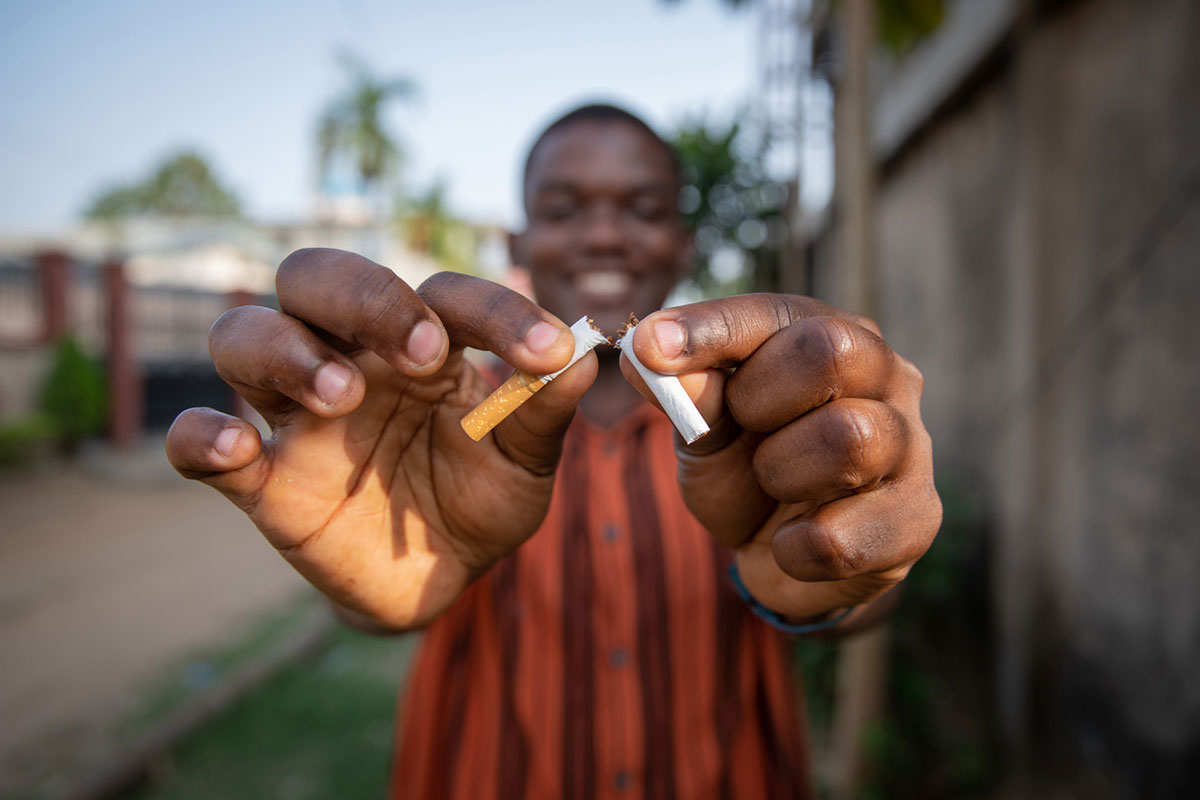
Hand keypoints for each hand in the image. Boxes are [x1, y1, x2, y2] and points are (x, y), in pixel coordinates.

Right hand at [166, 249, 594, 629]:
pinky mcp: (262, 479)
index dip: (493, 311)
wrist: (437, 577)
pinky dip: (202, 435)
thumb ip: (544, 413)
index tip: (545, 351)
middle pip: (314, 277)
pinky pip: (197, 443)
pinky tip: (239, 446)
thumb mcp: (523, 462)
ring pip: (243, 337)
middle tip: (422, 353)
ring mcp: (297, 415)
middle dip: (364, 297)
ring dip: (285, 350)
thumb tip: (584, 357)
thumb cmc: (479, 499)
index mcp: (419, 343)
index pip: (441, 294)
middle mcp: (350, 359)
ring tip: (342, 394)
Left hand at [622, 294, 940, 626]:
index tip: (648, 346)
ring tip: (774, 487)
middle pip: (831, 352)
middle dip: (760, 397)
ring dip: (781, 473)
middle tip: (744, 427)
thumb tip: (646, 352)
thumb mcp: (706, 433)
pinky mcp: (916, 519)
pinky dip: (794, 547)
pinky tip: (793, 542)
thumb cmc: (749, 474)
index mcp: (832, 335)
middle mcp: (886, 376)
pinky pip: (841, 536)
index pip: (776, 314)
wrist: (785, 559)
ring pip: (849, 438)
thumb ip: (688, 396)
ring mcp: (911, 446)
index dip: (710, 328)